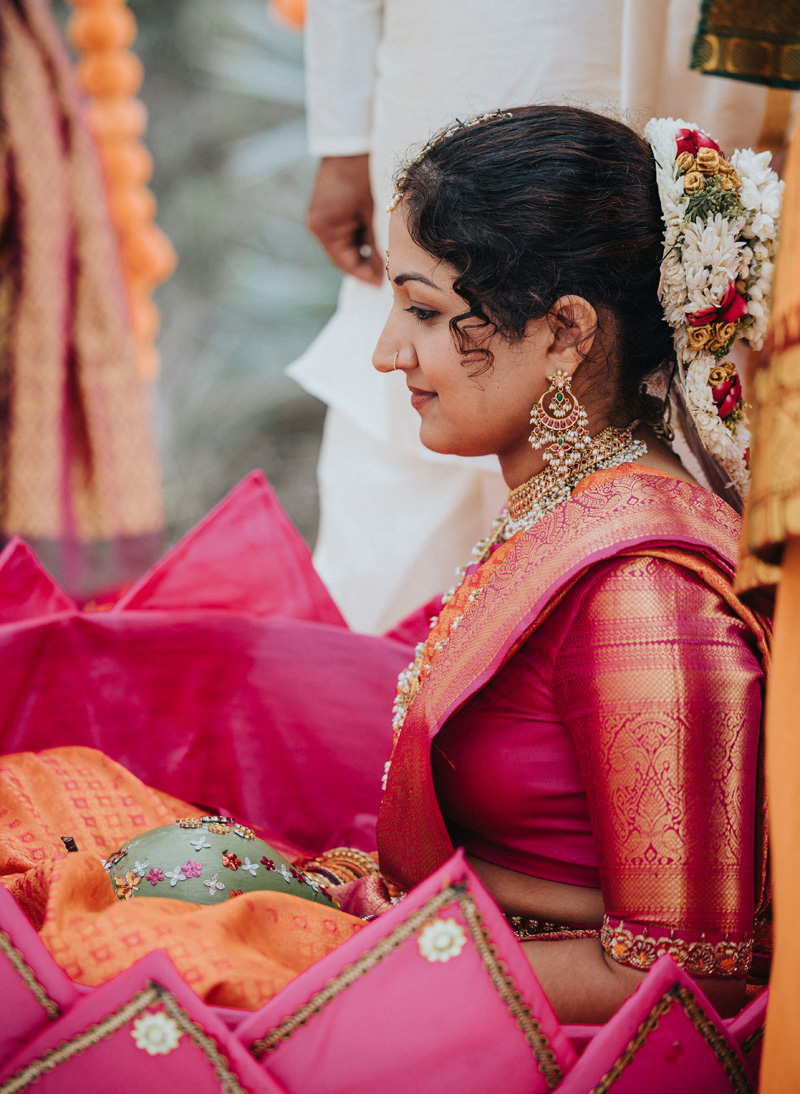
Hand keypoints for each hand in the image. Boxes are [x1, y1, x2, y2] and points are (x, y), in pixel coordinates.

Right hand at [307, 155, 382, 284]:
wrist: (352, 138)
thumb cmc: (364, 172)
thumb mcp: (375, 212)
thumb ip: (378, 243)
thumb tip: (388, 271)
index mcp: (324, 227)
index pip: (345, 263)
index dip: (366, 275)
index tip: (385, 284)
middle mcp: (318, 224)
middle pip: (346, 255)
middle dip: (367, 262)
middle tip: (391, 272)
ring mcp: (322, 216)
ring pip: (348, 243)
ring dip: (367, 248)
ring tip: (389, 252)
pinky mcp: (329, 208)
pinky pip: (347, 229)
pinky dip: (362, 233)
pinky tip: (379, 233)